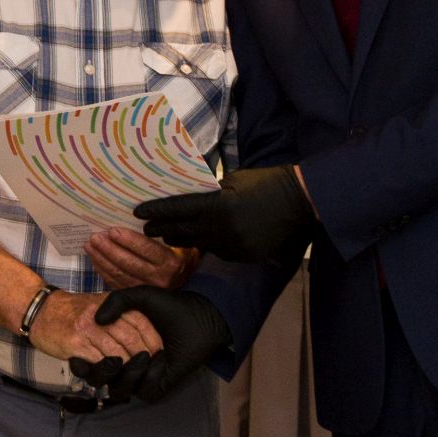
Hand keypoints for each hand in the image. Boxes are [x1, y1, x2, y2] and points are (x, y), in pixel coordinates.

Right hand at [28, 288, 161, 382]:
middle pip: (131, 338)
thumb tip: (144, 334)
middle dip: (143, 356)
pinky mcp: (75, 344)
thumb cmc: (74, 311)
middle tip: (148, 368)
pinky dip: (108, 369)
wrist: (42, 311)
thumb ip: (121, 312)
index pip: (141, 322)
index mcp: (112, 303)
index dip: (153, 340)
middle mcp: (102, 315)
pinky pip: (98, 361)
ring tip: (132, 374)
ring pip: (117, 352)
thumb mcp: (100, 303)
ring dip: (127, 367)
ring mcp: (88, 329)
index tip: (159, 354)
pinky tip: (112, 373)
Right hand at [69, 287, 231, 402]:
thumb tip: (98, 321)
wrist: (198, 317)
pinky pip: (142, 389)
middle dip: (107, 366)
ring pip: (118, 388)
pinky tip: (159, 358)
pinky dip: (148, 374)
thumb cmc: (167, 306)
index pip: (89, 361)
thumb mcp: (137, 297)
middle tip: (118, 352)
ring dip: (128, 372)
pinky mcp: (155, 386)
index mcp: (114, 344)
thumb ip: (116, 301)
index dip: (83, 358)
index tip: (82, 348)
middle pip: (100, 377)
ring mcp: (138, 376)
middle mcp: (123, 362)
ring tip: (143, 354)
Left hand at [85, 226, 197, 291]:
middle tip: (95, 237)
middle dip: (108, 249)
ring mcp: (146, 289)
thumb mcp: (184, 245)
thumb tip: (150, 218)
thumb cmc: (183, 257)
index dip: (128, 240)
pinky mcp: (136, 296)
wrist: (186, 284)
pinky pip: (115, 283)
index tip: (112, 230)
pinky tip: (94, 260)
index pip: (147, 249)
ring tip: (90, 245)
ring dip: (101, 259)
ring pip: (119, 274)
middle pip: (128, 263)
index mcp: (170, 263)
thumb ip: (169, 234)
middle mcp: (158, 279)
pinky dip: (102, 271)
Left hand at [136, 164, 313, 263]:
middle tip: (145, 227)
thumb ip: (211, 192)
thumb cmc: (266, 182)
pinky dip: (208, 245)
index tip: (138, 212)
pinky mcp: (244, 256)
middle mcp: (222, 229)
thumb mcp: (234, 180)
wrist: (299, 202)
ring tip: (166, 236)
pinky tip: (199, 241)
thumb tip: (189, 197)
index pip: (178, 209)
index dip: (156, 211)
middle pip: (183, 231)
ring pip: (198, 244)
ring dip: (181, 240)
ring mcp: (233, 246)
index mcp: (218, 205)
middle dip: (162, 229)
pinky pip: (218, 252)